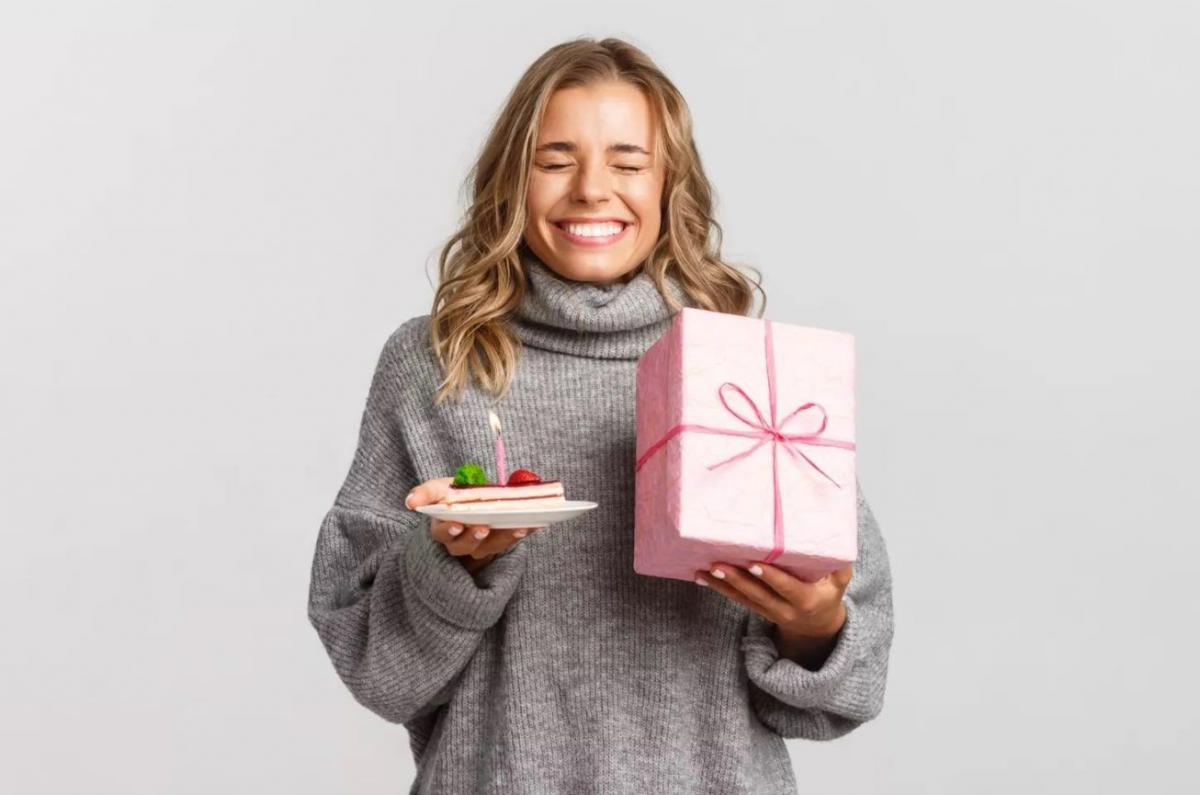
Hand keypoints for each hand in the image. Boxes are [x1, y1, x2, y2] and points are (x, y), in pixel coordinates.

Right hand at [405, 476, 537, 573]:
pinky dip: (522, 534)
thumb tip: (410, 502)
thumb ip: (425, 493)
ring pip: (490, 547)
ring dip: (505, 537)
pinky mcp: (498, 545)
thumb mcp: (438, 489)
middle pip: (465, 546)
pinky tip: (536, 525)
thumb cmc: (452, 495)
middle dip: (475, 537)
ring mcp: (480, 547)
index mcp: (442, 528)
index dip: (450, 530)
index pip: (442, 533)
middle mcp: (458, 543)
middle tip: (484, 527)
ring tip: (518, 526)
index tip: (458, 524)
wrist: (471, 501)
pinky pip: (510, 542)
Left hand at [696, 561, 852, 668]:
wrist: (818, 627)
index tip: (755, 564)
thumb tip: (835, 532)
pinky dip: (719, 588)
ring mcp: (769, 612)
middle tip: (719, 563)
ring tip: (704, 569)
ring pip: (742, 598)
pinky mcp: (757, 610)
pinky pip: (736, 599)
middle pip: (758, 594)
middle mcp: (785, 609)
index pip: (787, 588)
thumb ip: (839, 562)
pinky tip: (701, 577)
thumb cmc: (828, 594)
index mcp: (807, 600)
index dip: (771, 577)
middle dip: (738, 579)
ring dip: (722, 584)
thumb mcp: (841, 581)